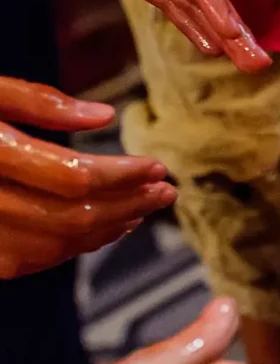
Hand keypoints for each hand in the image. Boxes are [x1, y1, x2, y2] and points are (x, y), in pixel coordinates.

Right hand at [0, 78, 175, 278]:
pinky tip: (102, 230)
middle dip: (129, 206)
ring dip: (109, 231)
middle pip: (74, 217)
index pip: (75, 178)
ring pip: (56, 246)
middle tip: (165, 191)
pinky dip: (74, 248)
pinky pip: (29, 261)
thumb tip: (102, 116)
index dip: (125, 176)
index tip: (158, 167)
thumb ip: (37, 102)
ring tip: (143, 211)